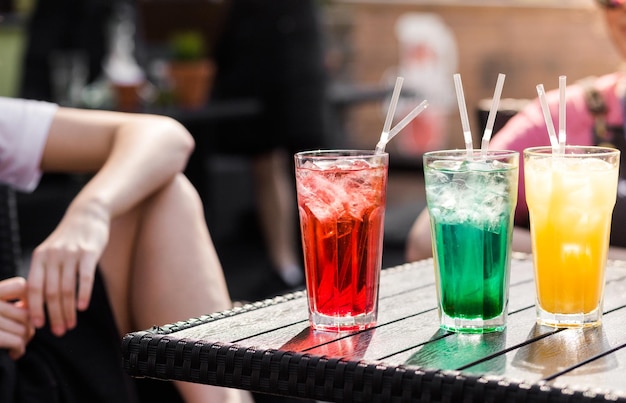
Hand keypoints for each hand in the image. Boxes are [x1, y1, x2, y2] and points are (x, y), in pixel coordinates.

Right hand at [0, 277, 34, 359]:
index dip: (29, 300)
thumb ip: (3, 303)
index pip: (21, 286)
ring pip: (25, 329)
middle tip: (24, 337)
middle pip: (26, 313)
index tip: (23, 312)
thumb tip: (28, 308)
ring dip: (25, 341)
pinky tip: (14, 354)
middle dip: (29, 328)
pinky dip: (20, 350)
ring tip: (18, 346)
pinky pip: (17, 342)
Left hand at [27, 200, 109, 335]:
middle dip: (54, 315)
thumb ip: (42, 275)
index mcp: (39, 257)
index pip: (33, 288)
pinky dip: (83, 295)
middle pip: (51, 292)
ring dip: (68, 311)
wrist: (87, 215)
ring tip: (71, 324)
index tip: (38, 326)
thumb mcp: (49, 253)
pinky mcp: (89, 252)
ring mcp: (71, 254)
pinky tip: (83, 307)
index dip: (35, 308)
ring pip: (67, 288)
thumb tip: (31, 304)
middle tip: (58, 331)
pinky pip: (85, 278)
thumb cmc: (68, 239)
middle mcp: (53, 256)